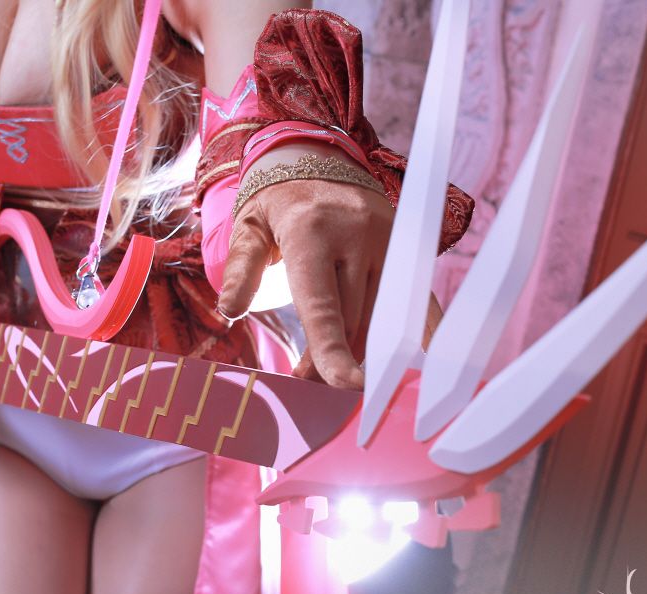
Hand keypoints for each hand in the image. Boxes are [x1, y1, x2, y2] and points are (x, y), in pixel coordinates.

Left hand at [219, 145, 393, 389]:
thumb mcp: (249, 227)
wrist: (318, 155)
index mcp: (310, 232)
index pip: (323, 305)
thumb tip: (229, 310)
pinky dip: (417, 333)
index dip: (332, 349)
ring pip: (382, 315)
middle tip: (307, 379)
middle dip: (331, 358)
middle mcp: (355, 234)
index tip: (344, 385)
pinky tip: (414, 364)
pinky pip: (417, 299)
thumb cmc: (276, 201)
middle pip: (351, 319)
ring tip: (338, 367)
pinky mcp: (406, 245)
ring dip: (362, 349)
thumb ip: (240, 269)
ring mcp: (387, 239)